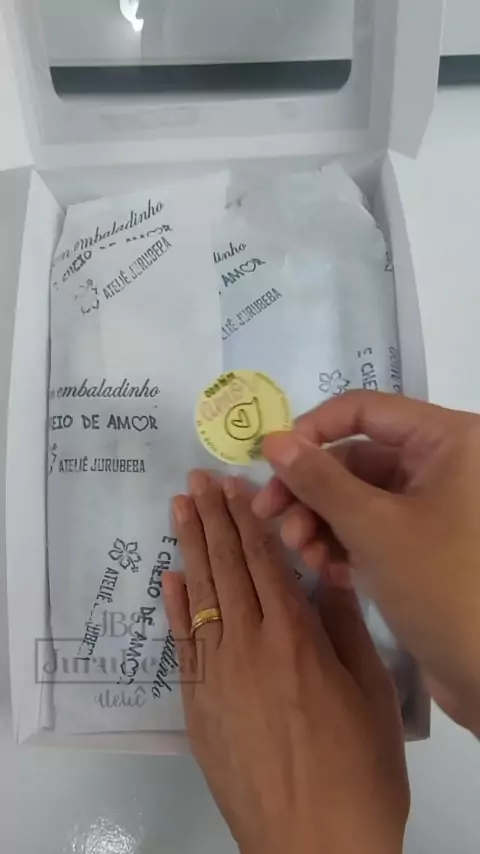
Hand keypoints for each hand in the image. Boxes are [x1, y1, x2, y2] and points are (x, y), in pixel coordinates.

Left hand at [163, 472, 408, 853]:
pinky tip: (169, 577)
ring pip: (200, 596)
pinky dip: (175, 606)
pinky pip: (183, 643)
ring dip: (188, 548)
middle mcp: (248, 646)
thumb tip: (332, 571)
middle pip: (226, 568)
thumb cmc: (358, 770)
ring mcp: (217, 676)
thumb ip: (347, 627)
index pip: (264, 561)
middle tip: (195, 480)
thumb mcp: (371, 693)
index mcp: (295, 637)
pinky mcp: (198, 705)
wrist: (314, 844)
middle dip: (211, 519)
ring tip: (178, 509)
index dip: (246, 519)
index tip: (231, 485)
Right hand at [253, 391, 479, 734]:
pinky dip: (345, 541)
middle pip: (357, 456)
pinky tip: (329, 570)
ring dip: (322, 519)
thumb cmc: (442, 585)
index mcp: (447, 439)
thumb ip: (319, 479)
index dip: (312, 430)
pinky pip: (374, 525)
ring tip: (300, 552)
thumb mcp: (373, 526)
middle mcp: (444, 463)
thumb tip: (272, 441)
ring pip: (360, 495)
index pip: (364, 410)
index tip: (271, 462)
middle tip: (268, 516)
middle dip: (310, 489)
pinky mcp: (426, 542)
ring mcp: (435, 505)